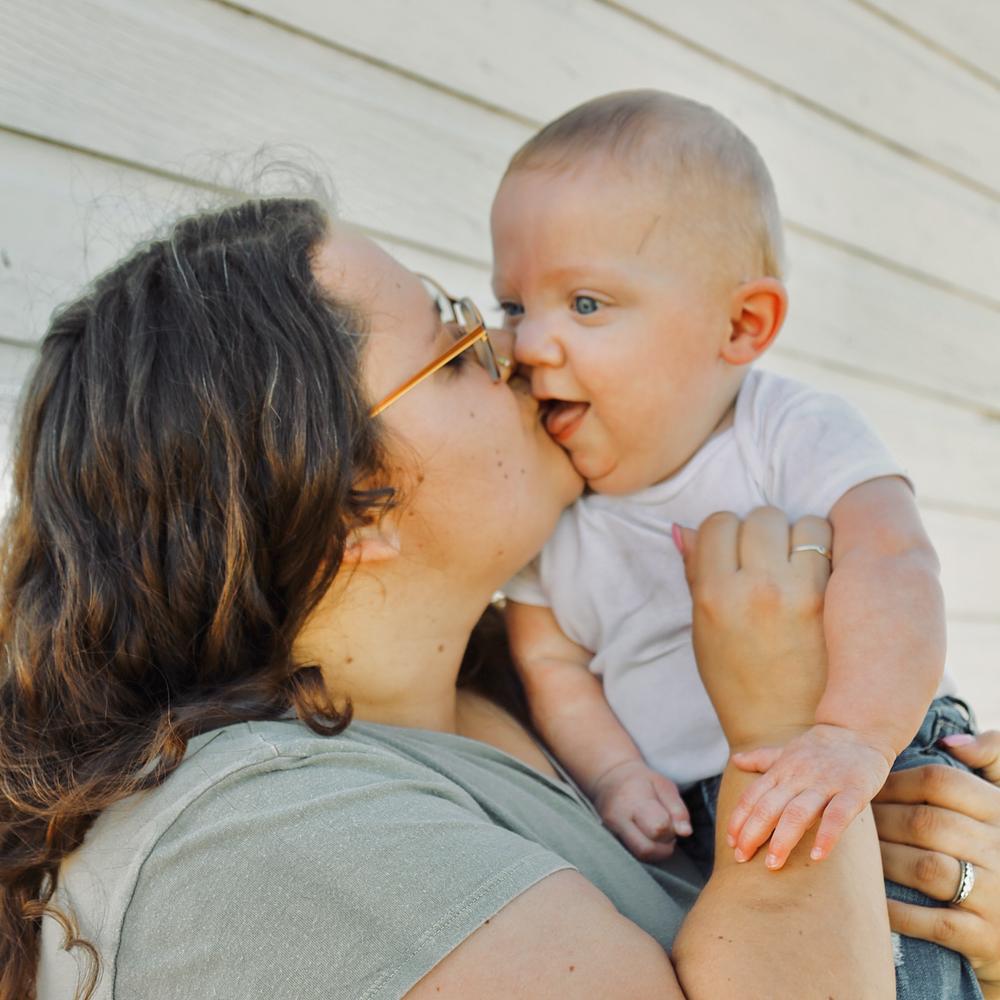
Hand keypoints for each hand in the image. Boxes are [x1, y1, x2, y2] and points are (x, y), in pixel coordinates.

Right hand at [590, 759, 691, 861]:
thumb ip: (677, 809)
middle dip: (664, 846)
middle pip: (648, 849)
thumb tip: (685, 832)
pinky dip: (646, 849)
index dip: (670, 828)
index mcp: (633, 800)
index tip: (671, 819)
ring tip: (657, 832)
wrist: (609, 779)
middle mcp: (618, 818)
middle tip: (666, 830)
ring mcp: (611, 831)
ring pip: (640, 855)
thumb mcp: (663, 785)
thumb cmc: (640, 780)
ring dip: (656, 850)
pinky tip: (647, 836)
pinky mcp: (610, 840)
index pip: (658, 828)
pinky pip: (633, 854)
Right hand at [676, 508, 831, 751]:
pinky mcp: (833, 601)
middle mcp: (756, 589)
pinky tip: (818, 576)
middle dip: (760, 531)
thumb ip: (695, 574)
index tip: (732, 551)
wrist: (786, 730)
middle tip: (764, 557)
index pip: (718, 523)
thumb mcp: (702, 630)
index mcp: (715, 595)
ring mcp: (799, 593)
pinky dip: (824, 553)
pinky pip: (831, 548)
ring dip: (797, 537)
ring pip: (801, 523)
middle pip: (760, 517)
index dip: (724, 533)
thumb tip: (680, 527)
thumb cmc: (737, 681)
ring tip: (794, 565)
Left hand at [727, 723, 892, 868]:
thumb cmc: (820, 748)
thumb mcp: (787, 751)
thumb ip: (762, 759)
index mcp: (781, 770)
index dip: (739, 818)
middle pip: (769, 807)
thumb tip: (735, 760)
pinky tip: (817, 856)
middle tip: (741, 857)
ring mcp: (825, 783)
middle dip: (752, 833)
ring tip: (772, 864)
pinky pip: (838, 815)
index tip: (730, 842)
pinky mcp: (853, 790)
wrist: (859, 730)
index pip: (753, 796)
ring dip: (782, 839)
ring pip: (798, 812)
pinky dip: (827, 835)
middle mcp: (798, 777)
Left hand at [874, 731, 999, 997]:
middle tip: (851, 822)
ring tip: (857, 856)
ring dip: (884, 860)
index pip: (940, 782)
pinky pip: (932, 921)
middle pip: (925, 822)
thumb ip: (991, 759)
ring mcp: (994, 895)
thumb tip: (950, 741)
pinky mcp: (983, 936)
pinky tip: (873, 900)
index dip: (896, 782)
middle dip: (880, 820)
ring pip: (925, 867)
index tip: (869, 789)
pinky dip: (898, 911)